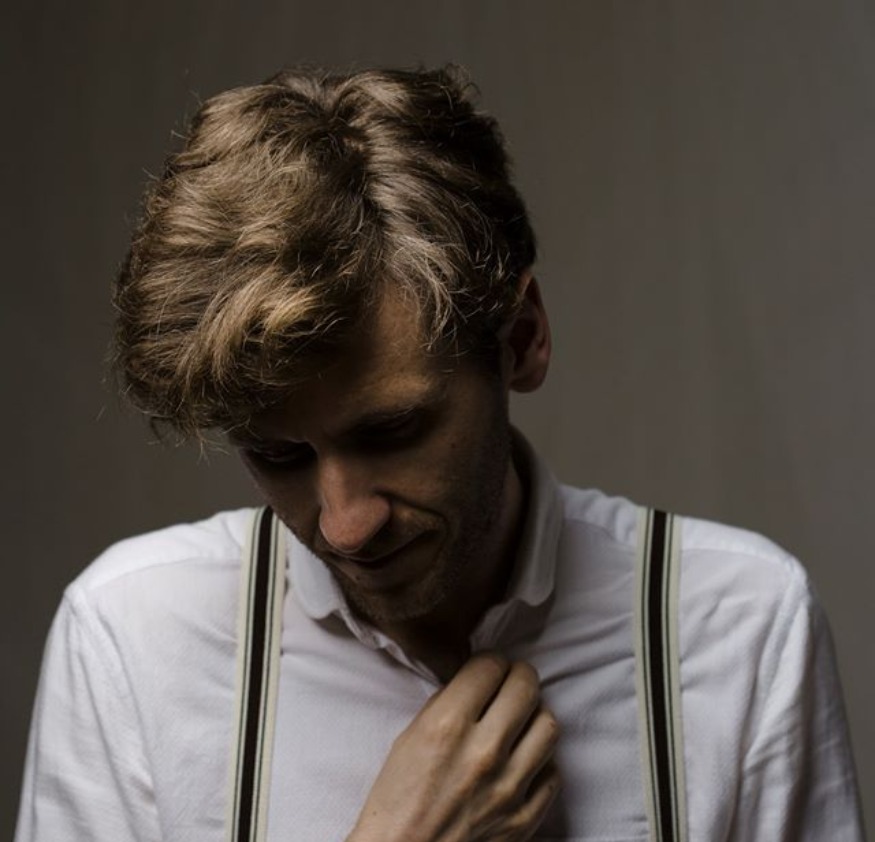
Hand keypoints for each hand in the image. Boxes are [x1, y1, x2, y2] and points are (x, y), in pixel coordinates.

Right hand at [347, 653, 559, 841]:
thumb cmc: (397, 799)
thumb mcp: (410, 737)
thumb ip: (446, 704)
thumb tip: (477, 682)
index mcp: (447, 725)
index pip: (491, 666)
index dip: (490, 662)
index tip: (488, 669)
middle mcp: (483, 752)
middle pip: (526, 686)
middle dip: (518, 676)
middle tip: (511, 682)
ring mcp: (509, 787)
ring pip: (548, 725)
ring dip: (534, 715)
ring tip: (520, 721)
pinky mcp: (524, 818)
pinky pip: (553, 773)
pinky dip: (541, 762)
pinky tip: (523, 761)